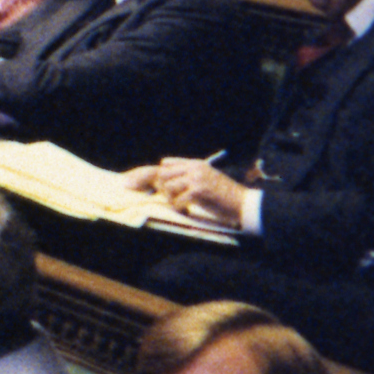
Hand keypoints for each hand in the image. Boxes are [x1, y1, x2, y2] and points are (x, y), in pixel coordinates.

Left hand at [133, 158, 253, 225]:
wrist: (245, 204)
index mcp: (195, 164)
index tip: (127, 180)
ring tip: (185, 205)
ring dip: (172, 200)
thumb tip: (160, 182)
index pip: (164, 164)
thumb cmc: (224, 196)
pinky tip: (188, 210)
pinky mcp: (199, 191)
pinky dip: (180, 207)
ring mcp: (196, 178)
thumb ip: (185, 177)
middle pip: (161, 173)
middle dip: (155, 186)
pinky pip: (177, 201)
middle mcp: (194, 168)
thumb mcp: (205, 180)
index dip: (144, 172)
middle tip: (155, 194)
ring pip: (167, 187)